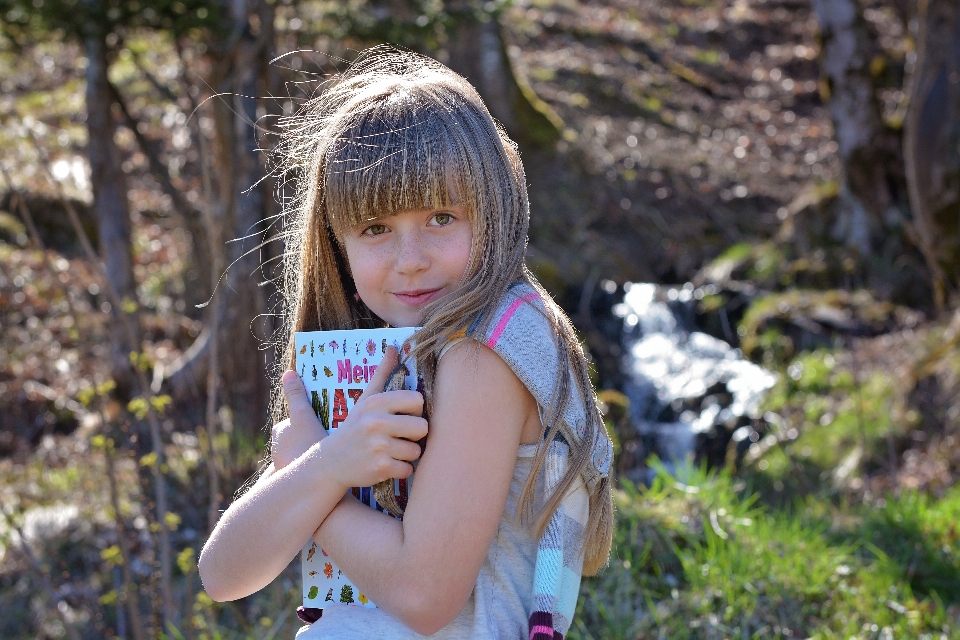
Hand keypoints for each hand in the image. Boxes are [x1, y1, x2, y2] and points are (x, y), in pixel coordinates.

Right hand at [278, 347, 427, 487]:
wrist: (329, 462)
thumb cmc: (354, 427)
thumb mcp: (365, 399)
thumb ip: (382, 374)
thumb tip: (393, 347)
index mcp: (376, 403)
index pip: (418, 400)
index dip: (414, 411)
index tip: (403, 417)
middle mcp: (377, 423)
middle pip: (422, 427)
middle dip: (414, 435)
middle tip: (398, 437)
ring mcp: (378, 447)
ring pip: (416, 451)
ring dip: (407, 454)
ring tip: (390, 451)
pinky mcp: (380, 468)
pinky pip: (408, 469)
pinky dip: (401, 470)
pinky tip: (386, 465)